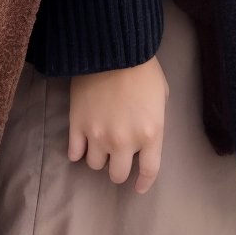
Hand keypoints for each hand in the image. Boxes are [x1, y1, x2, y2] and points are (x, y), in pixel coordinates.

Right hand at [67, 55, 169, 194]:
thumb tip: (145, 135)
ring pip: (94, 165)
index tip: (139, 186)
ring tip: (99, 144)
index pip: (149, 171)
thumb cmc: (142, 68)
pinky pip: (74, 152)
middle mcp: (124, 141)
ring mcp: (98, 135)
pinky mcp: (77, 125)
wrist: (112, 48)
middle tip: (117, 157)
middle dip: (118, 168)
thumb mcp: (161, 96)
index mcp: (150, 134)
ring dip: (98, 157)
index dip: (144, 183)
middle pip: (118, 174)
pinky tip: (81, 142)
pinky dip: (78, 150)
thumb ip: (154, 122)